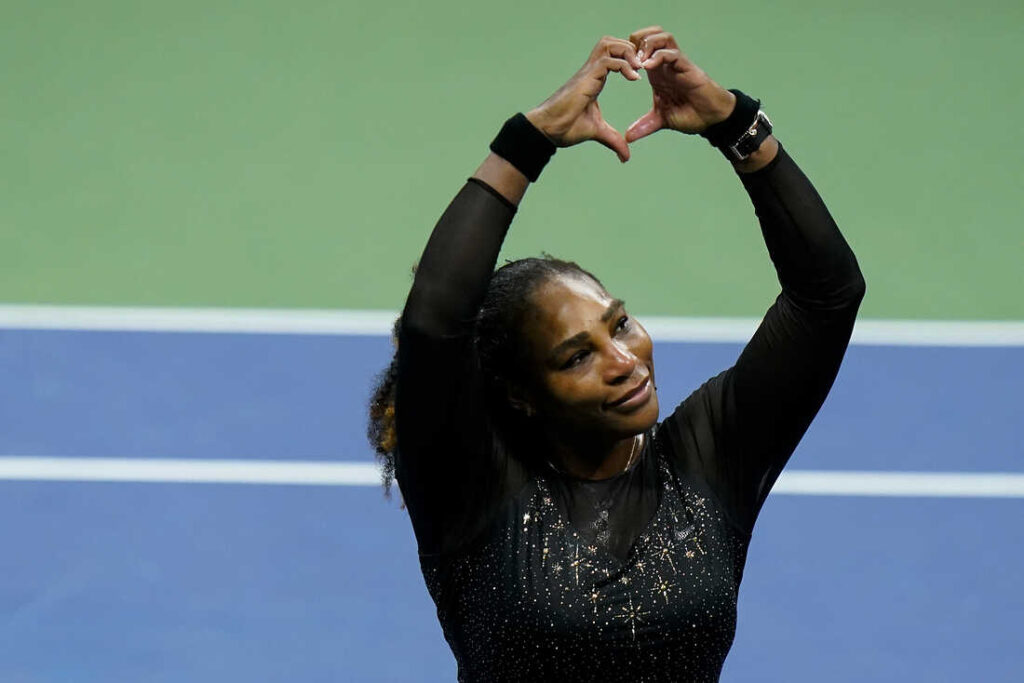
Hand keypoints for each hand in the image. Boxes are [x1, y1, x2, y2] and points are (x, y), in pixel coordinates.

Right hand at [526, 37, 642, 162]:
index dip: (629, 58)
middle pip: (612, 42)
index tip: (641, 74)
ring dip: (627, 52)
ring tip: (638, 68)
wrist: (548, 130)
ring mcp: (588, 72)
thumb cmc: (566, 128)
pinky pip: (608, 61)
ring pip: (610, 44)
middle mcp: (592, 71)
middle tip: (642, 66)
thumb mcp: (598, 133)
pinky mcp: (587, 78)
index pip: (613, 55)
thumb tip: (626, 157)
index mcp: (595, 79)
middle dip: (631, 49)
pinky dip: (624, 65)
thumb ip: (613, 140)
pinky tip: (633, 78)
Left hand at [625, 27, 735, 142]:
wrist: (711, 119)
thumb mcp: (661, 120)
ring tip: (638, 61)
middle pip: (649, 35)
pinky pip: (672, 53)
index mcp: (657, 73)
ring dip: (647, 44)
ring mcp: (677, 64)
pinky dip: (658, 55)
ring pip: (662, 37)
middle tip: (627, 58)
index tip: (618, 66)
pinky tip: (648, 66)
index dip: (627, 52)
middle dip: (635, 41)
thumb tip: (627, 137)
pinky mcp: (687, 67)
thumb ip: (644, 126)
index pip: (640, 49)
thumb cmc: (690, 114)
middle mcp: (666, 64)